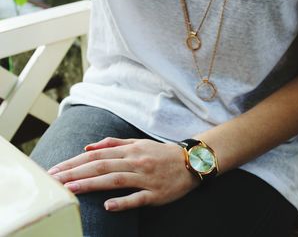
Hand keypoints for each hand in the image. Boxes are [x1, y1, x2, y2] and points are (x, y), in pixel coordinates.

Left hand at [47, 137, 199, 210]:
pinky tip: (107, 206)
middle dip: (75, 173)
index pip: (97, 155)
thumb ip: (113, 144)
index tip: (55, 170)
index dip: (74, 162)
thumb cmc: (162, 153)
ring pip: (115, 180)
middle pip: (102, 166)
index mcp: (131, 150)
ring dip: (92, 184)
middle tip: (53, 181)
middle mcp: (136, 162)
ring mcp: (146, 178)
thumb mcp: (139, 143)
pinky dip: (123, 202)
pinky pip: (138, 198)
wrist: (191, 162)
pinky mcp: (157, 193)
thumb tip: (88, 147)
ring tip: (70, 190)